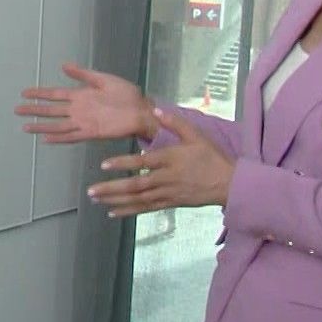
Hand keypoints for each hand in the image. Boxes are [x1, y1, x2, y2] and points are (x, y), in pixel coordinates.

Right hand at [16, 62, 160, 143]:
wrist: (142, 111)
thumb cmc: (127, 95)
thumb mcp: (104, 79)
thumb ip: (83, 75)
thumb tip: (64, 65)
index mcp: (81, 95)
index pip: (55, 94)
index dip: (40, 94)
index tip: (24, 93)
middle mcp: (78, 110)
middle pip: (51, 110)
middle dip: (34, 110)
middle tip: (17, 109)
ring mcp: (83, 122)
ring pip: (57, 125)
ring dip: (41, 126)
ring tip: (25, 127)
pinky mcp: (92, 132)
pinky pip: (72, 136)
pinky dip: (59, 138)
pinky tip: (46, 138)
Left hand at [89, 108, 234, 217]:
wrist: (230, 184)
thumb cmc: (212, 157)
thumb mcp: (197, 135)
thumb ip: (175, 123)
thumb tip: (156, 109)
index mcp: (171, 159)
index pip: (143, 162)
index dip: (123, 163)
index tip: (104, 164)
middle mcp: (166, 178)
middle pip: (136, 185)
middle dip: (112, 188)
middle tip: (90, 190)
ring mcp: (167, 193)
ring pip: (138, 199)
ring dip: (115, 200)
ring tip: (95, 199)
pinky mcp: (169, 203)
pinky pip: (146, 208)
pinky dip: (128, 211)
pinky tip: (112, 212)